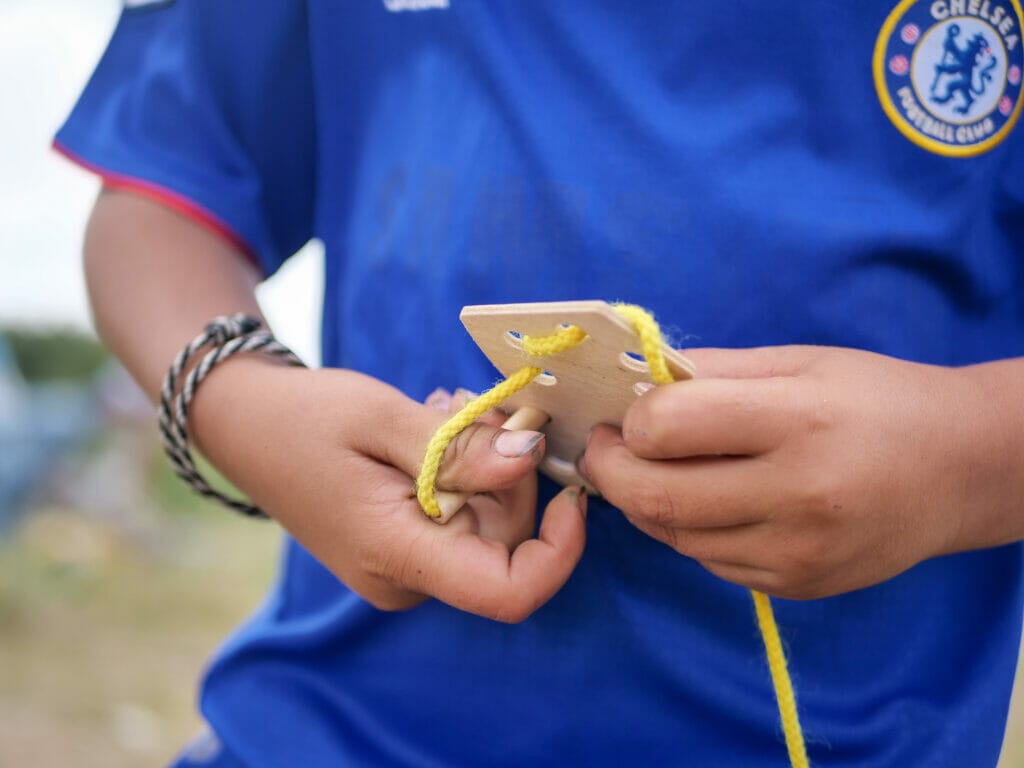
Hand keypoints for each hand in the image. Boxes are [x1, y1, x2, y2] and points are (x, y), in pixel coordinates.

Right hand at [189, 358, 586, 621]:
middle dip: (513, 475)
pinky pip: (463, 518)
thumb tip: (530, 462)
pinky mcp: (403, 547)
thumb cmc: (305, 417)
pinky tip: (437, 432)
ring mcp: (402, 567)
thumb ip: (458, 449)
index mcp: (396, 555)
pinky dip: (467, 473)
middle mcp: (403, 578)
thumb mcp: (382, 418)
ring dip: (489, 465)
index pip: (507, 591)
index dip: (560, 550)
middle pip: (506, 544)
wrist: (246, 425)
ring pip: (490, 526)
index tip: (572, 489)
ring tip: (444, 414)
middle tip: (480, 411)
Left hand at [580, 345, 1021, 599]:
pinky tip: (707, 502)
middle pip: (654, 495)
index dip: (632, 420)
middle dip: (609, 470)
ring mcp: (796, 553)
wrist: (961, 471)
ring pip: (673, 535)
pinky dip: (688, 531)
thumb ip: (713, 372)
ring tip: (655, 469)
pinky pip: (708, 562)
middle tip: (605, 448)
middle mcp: (797, 496)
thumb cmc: (876, 400)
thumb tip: (635, 384)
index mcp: (797, 421)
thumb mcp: (798, 361)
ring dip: (645, 502)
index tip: (627, 414)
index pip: (667, 429)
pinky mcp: (795, 587)